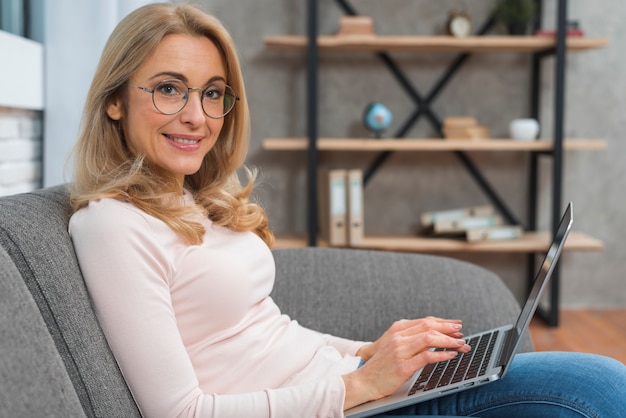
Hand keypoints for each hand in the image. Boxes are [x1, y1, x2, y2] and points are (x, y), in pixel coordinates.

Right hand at [343, 317, 470, 409]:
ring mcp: (400, 351)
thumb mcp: (394, 350)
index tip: (455, 325)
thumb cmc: (380, 368)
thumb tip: (431, 341)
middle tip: (462, 333)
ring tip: (461, 345)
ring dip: (448, 341)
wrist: (363, 382)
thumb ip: (409, 342)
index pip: (424, 322)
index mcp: (397, 332)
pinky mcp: (402, 366)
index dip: (442, 322)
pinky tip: (451, 356)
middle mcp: (399, 338)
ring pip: (429, 339)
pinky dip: (441, 355)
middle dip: (448, 329)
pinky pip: (426, 356)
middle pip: (428, 327)